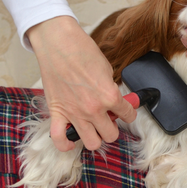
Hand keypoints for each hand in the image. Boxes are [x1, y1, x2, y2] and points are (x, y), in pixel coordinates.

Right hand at [27, 16, 135, 151]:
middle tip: (108, 119)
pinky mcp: (57, 113)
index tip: (126, 112)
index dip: (129, 113)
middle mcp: (94, 109)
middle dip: (112, 128)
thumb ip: (112, 90)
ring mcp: (75, 113)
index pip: (128, 115)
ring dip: (95, 137)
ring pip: (91, 143)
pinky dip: (65, 144)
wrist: (58, 43)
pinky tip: (71, 141)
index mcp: (110, 96)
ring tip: (93, 129)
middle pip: (111, 135)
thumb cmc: (83, 51)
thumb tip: (115, 102)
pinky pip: (60, 139)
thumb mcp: (107, 70)